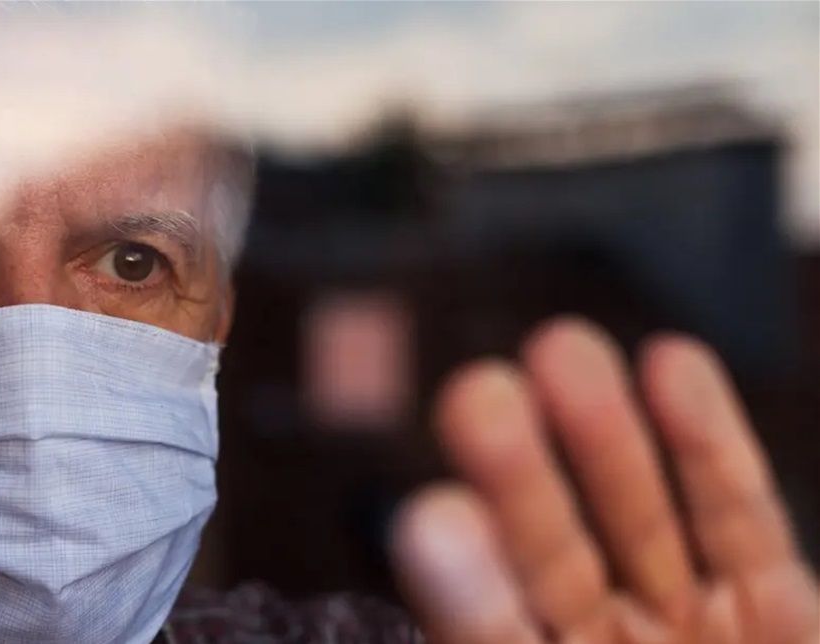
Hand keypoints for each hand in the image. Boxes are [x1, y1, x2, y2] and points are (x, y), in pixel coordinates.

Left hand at [393, 318, 818, 642]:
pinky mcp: (770, 613)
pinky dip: (711, 449)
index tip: (432, 516)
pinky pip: (739, 526)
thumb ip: (500, 629)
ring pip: (638, 523)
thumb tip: (452, 536)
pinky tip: (674, 367)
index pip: (490, 631)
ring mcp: (684, 633)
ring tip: (563, 351)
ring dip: (607, 438)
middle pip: (551, 559)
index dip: (467, 582)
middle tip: (479, 392)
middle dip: (520, 477)